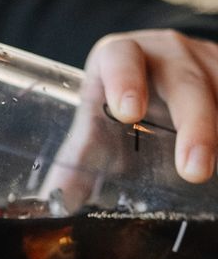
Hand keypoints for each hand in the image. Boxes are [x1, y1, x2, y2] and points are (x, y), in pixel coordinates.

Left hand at [86, 29, 217, 182]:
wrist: (153, 82)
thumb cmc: (113, 109)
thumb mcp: (92, 132)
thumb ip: (74, 166)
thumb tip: (56, 207)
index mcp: (118, 57)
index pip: (120, 57)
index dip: (125, 79)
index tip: (129, 114)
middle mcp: (164, 51)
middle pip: (184, 81)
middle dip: (194, 125)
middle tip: (194, 169)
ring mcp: (204, 58)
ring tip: (214, 169)